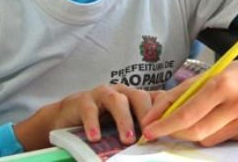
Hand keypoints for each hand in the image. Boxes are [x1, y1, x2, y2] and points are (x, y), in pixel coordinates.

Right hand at [14, 84, 153, 149]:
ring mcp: (103, 94)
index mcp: (136, 98)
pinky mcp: (83, 100)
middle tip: (150, 134)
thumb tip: (160, 144)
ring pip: (117, 101)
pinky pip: (90, 110)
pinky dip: (93, 124)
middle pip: (139, 96)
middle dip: (146, 115)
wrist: (67, 118)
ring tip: (128, 140)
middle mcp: (122, 92)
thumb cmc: (101, 123)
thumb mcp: (124, 126)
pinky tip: (95, 137)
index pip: (156, 98)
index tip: (171, 128)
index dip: (164, 111)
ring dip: (124, 120)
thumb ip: (140, 130)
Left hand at [140, 59, 237, 146]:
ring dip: (198, 132)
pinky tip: (227, 118)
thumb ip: (175, 97)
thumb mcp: (203, 76)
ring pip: (209, 140)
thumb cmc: (232, 75)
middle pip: (197, 132)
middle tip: (166, 128)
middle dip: (176, 133)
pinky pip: (225, 141)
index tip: (148, 131)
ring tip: (208, 114)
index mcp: (225, 84)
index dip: (165, 125)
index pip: (188, 114)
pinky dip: (217, 133)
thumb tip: (149, 121)